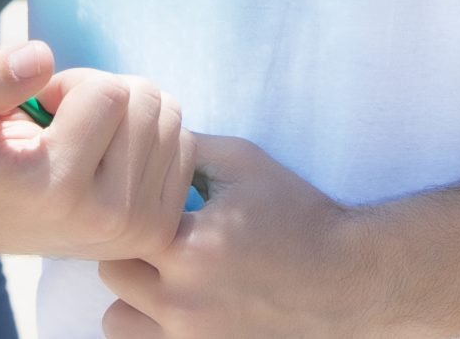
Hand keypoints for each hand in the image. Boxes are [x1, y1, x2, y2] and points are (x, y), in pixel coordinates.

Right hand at [0, 40, 194, 263]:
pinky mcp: (164, 229)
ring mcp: (140, 229)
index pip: (105, 92)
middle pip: (144, 100)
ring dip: (129, 113)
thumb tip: (40, 58)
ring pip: (168, 115)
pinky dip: (152, 136)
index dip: (71, 84)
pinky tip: (114, 156)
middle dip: (104, 93)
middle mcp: (104, 218)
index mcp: (55, 190)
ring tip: (89, 139)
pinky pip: (185, 142)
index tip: (44, 112)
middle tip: (68, 124)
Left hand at [97, 135, 383, 337]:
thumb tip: (136, 139)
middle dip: (128, 248)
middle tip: (159, 235)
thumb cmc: (297, 214)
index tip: (147, 201)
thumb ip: (183, 149)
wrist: (348, 278)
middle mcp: (184, 303)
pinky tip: (180, 301)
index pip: (115, 223)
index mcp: (189, 249)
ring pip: (118, 321)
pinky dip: (152, 327)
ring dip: (133, 297)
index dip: (127, 207)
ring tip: (165, 276)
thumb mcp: (242, 163)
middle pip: (111, 272)